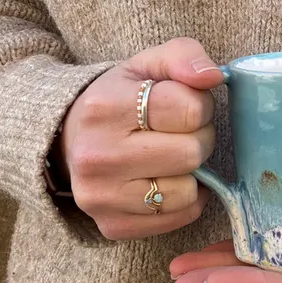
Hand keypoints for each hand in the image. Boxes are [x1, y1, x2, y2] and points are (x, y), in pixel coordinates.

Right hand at [59, 37, 224, 238]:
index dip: (199, 106)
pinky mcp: (113, 226)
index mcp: (105, 107)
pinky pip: (180, 217)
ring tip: (171, 156)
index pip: (189, 109)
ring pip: (187, 191)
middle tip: (180, 133)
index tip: (185, 105)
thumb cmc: (119, 99)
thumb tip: (213, 76)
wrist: (68, 141)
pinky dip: (184, 200)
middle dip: (198, 139)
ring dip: (191, 173)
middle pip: (192, 153)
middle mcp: (97, 156)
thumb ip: (184, 56)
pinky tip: (165, 180)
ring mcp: (101, 197)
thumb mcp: (146, 65)